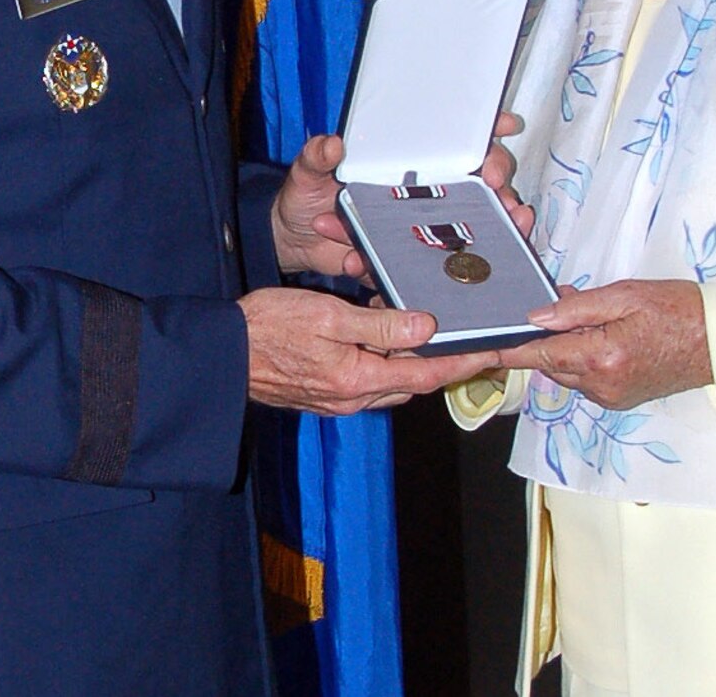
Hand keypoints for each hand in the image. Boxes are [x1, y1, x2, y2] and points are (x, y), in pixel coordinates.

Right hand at [240, 287, 504, 413]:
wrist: (222, 355)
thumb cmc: (268, 329)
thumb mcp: (327, 317)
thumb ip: (379, 325)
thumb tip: (426, 327)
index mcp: (359, 380)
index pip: (427, 374)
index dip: (464, 362)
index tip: (494, 350)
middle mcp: (354, 398)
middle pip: (414, 382)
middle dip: (445, 363)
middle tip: (472, 339)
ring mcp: (339, 399)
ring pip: (392, 381)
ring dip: (415, 360)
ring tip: (433, 330)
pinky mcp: (325, 393)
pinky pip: (369, 379)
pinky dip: (386, 359)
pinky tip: (383, 332)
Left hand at [271, 114, 527, 278]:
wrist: (295, 242)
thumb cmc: (307, 196)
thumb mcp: (307, 172)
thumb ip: (316, 157)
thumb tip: (332, 145)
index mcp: (403, 161)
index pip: (454, 137)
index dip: (487, 128)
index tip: (507, 126)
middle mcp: (423, 190)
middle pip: (481, 184)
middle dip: (502, 187)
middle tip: (503, 194)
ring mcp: (422, 225)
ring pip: (473, 227)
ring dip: (494, 229)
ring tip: (505, 226)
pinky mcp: (413, 258)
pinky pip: (432, 265)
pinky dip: (430, 269)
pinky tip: (420, 260)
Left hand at [491, 279, 711, 410]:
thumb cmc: (677, 309)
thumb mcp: (625, 294)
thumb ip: (577, 306)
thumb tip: (536, 314)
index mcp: (602, 358)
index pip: (539, 354)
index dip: (506, 349)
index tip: (476, 346)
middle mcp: (602, 386)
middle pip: (548, 364)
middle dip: (541, 339)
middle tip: (551, 307)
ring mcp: (611, 397)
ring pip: (564, 371)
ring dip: (562, 348)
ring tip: (585, 317)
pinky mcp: (619, 399)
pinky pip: (583, 378)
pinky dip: (580, 358)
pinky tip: (598, 335)